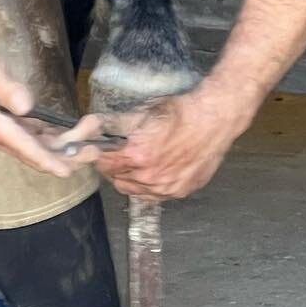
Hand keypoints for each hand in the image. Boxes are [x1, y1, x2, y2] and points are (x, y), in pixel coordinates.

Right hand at [0, 47, 87, 179]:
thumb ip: (7, 89)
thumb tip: (26, 106)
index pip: (27, 149)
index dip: (47, 161)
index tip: (67, 171)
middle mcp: (5, 136)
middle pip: (38, 153)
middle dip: (66, 155)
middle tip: (93, 152)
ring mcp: (10, 132)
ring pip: (41, 146)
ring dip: (65, 147)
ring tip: (91, 144)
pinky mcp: (15, 124)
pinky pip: (39, 137)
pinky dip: (56, 138)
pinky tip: (72, 137)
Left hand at [75, 86, 245, 200]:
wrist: (214, 119)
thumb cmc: (182, 112)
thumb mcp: (144, 110)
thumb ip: (115, 122)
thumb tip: (91, 124)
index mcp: (137, 155)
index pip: (104, 163)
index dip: (98, 155)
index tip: (97, 149)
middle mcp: (150, 178)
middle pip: (116, 179)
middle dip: (113, 167)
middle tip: (118, 154)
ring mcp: (166, 189)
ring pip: (134, 190)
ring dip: (130, 178)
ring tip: (138, 160)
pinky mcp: (180, 192)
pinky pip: (154, 196)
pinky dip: (149, 186)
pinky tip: (155, 169)